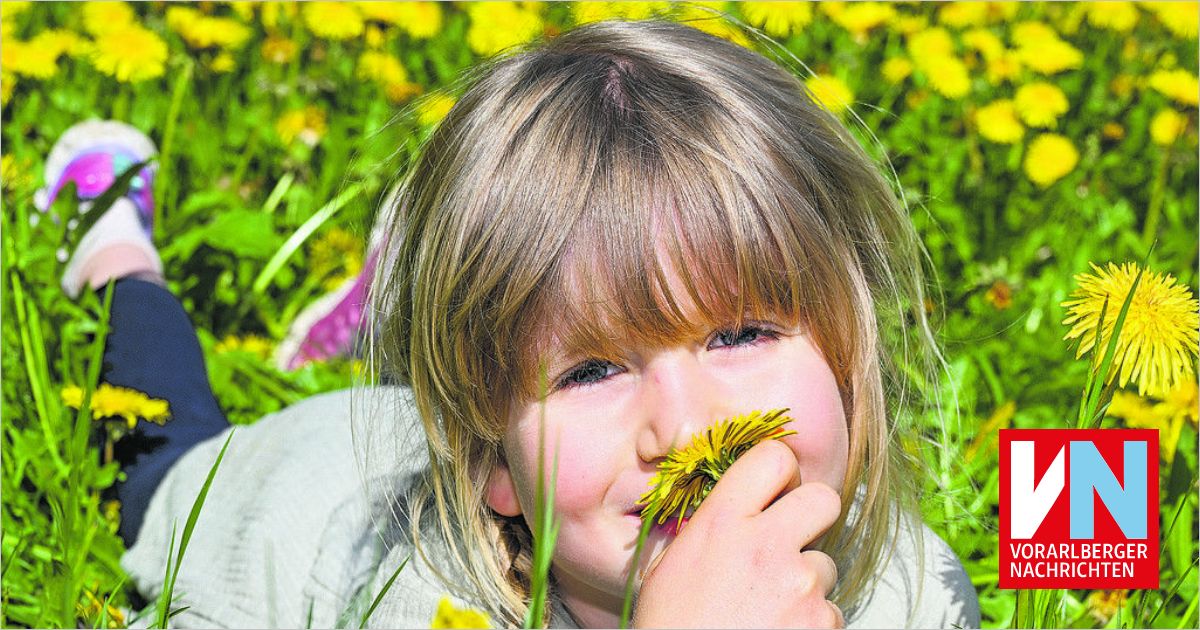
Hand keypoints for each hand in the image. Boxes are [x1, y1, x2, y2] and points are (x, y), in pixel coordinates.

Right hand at [633, 440, 843, 628]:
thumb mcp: (669, 568)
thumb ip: (709, 531)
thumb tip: (731, 512)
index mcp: (721, 522)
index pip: (773, 456)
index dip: (781, 472)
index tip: (776, 492)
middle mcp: (765, 544)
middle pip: (825, 498)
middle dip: (814, 516)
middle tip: (793, 540)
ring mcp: (799, 585)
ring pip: (827, 564)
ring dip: (807, 585)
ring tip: (768, 611)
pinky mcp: (821, 622)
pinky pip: (830, 611)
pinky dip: (811, 625)